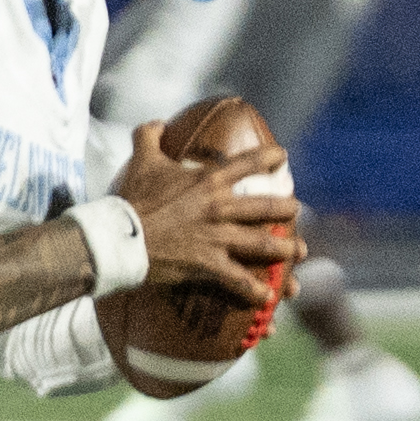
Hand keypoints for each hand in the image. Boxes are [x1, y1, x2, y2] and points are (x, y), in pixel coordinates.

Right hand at [114, 123, 303, 306]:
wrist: (120, 236)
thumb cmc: (132, 199)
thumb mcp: (141, 160)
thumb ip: (149, 136)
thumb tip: (156, 123)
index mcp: (208, 180)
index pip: (248, 163)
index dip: (270, 157)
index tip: (283, 157)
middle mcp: (220, 207)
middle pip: (266, 207)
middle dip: (287, 209)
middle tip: (297, 211)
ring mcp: (217, 237)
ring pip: (262, 244)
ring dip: (285, 249)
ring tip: (299, 251)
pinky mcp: (208, 265)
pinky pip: (239, 281)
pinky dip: (255, 291)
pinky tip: (269, 298)